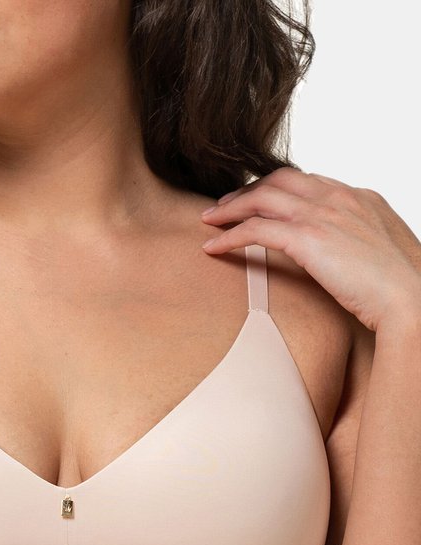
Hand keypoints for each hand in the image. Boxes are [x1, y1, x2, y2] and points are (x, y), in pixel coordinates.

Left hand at [200, 167, 420, 332]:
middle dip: (248, 190)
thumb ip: (357, 244)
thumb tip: (342, 257)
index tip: (259, 201)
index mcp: (361, 197)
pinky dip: (230, 236)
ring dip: (231, 208)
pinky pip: (255, 230)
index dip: (278, 189)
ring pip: (262, 197)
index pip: (309, 182)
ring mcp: (324, 214)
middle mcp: (340, 197)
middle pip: (280, 180)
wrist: (412, 299)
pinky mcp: (308, 238)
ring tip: (209, 221)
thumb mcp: (380, 254)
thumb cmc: (402, 288)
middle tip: (225, 206)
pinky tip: (213, 247)